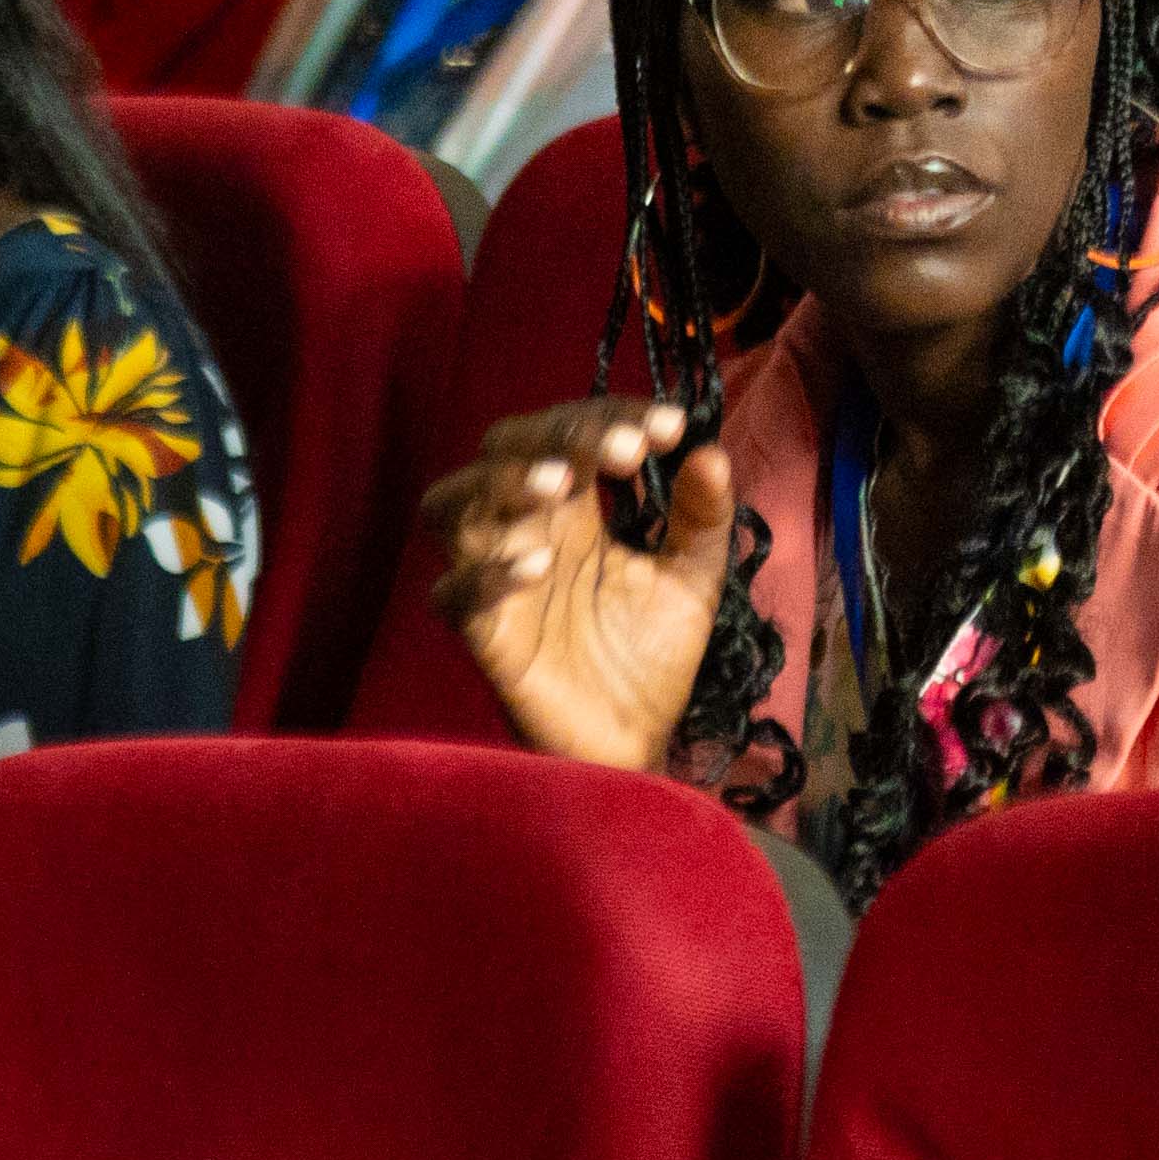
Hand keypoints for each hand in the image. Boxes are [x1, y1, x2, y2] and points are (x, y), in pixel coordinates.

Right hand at [429, 398, 731, 775]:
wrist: (637, 742)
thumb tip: (709, 451)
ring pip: (449, 506)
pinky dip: (486, 575)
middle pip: (500, 450)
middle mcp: (525, 533)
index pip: (570, 434)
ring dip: (499, 485)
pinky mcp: (483, 638)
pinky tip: (538, 568)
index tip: (667, 428)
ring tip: (557, 486)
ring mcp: (496, 582)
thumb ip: (702, 516)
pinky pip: (453, 596)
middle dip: (555, 435)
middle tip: (622, 451)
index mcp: (573, 511)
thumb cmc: (652, 658)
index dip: (611, 418)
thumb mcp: (694, 576)